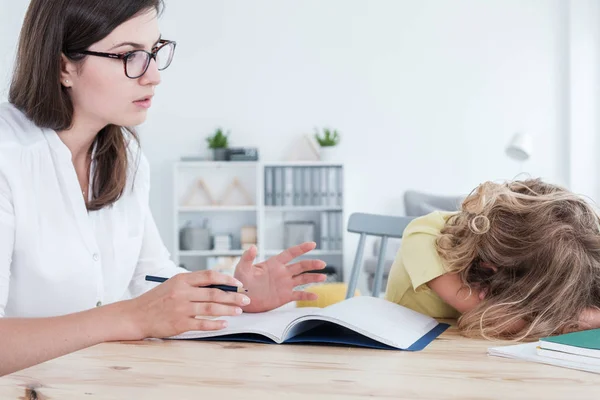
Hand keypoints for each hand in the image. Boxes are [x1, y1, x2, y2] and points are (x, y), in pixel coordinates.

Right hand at [125, 271, 250, 338]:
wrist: (136, 315)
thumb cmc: (157, 300)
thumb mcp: (173, 285)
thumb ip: (192, 284)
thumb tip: (218, 285)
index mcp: (181, 280)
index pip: (209, 275)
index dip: (226, 278)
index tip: (237, 283)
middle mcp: (182, 292)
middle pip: (214, 292)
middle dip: (233, 296)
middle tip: (246, 299)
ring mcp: (181, 308)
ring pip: (211, 308)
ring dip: (228, 309)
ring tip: (239, 311)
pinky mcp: (179, 324)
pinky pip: (202, 324)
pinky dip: (216, 324)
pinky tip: (225, 323)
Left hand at [234, 242, 326, 312]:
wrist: (241, 299)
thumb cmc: (240, 282)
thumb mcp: (242, 268)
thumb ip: (247, 258)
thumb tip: (252, 246)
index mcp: (274, 264)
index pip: (290, 253)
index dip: (301, 248)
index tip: (312, 244)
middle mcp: (282, 273)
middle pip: (301, 266)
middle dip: (312, 264)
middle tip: (322, 264)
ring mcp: (284, 285)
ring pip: (302, 279)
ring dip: (313, 278)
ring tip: (324, 277)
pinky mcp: (284, 297)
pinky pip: (298, 295)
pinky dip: (307, 296)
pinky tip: (316, 296)